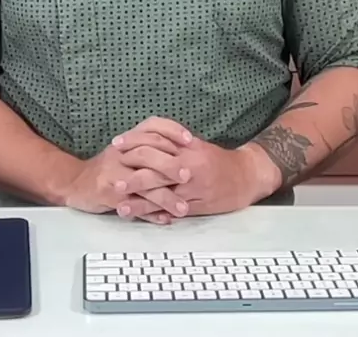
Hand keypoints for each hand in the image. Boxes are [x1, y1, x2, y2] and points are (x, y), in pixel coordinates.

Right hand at [63, 118, 193, 221]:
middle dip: (170, 164)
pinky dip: (150, 214)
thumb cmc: (107, 168)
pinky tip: (165, 220)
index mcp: (128, 141)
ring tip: (183, 208)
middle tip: (189, 175)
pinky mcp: (108, 194)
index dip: (171, 131)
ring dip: (165, 196)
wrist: (74, 182)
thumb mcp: (125, 151)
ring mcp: (114, 174)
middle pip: (148, 153)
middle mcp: (121, 153)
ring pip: (143, 183)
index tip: (190, 139)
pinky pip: (133, 205)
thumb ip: (149, 148)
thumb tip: (182, 148)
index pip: (152, 127)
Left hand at [112, 119, 281, 220]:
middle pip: (154, 168)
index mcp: (186, 147)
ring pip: (161, 192)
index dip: (134, 143)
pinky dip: (156, 213)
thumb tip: (147, 140)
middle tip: (110, 177)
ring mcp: (193, 187)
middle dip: (131, 173)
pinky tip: (142, 216)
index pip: (155, 142)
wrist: (246, 175)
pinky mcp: (198, 204)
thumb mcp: (196, 145)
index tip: (116, 144)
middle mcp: (188, 165)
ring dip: (138, 199)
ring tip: (118, 202)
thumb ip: (174, 143)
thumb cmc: (218, 160)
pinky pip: (173, 209)